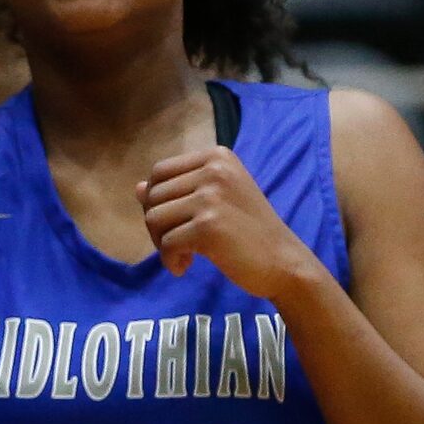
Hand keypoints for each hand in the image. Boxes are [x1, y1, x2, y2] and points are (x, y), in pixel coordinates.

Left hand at [138, 145, 321, 298]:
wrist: (285, 263)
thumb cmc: (248, 231)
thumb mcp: (216, 201)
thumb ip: (179, 191)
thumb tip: (138, 187)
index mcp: (217, 157)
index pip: (160, 172)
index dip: (158, 200)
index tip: (177, 221)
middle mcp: (214, 170)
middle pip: (153, 195)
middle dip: (158, 224)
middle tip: (179, 243)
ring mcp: (212, 196)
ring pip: (152, 218)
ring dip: (162, 242)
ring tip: (184, 254)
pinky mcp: (208, 225)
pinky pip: (166, 242)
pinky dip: (170, 260)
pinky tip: (185, 267)